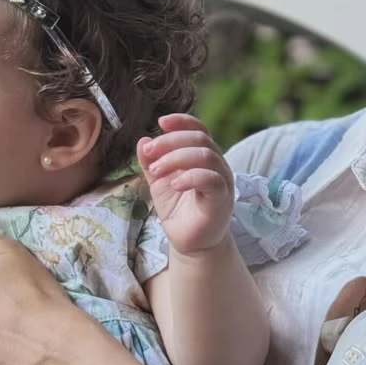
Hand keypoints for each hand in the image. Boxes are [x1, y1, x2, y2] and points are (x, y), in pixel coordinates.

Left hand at [137, 113, 234, 256]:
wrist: (189, 242)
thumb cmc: (178, 209)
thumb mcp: (158, 182)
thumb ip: (151, 161)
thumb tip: (142, 140)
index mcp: (204, 156)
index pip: (199, 129)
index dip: (182, 122)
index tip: (160, 122)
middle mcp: (217, 165)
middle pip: (200, 139)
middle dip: (170, 142)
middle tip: (149, 153)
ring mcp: (222, 181)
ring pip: (206, 156)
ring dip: (177, 158)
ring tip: (156, 171)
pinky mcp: (222, 199)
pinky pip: (211, 180)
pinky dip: (191, 177)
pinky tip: (174, 184)